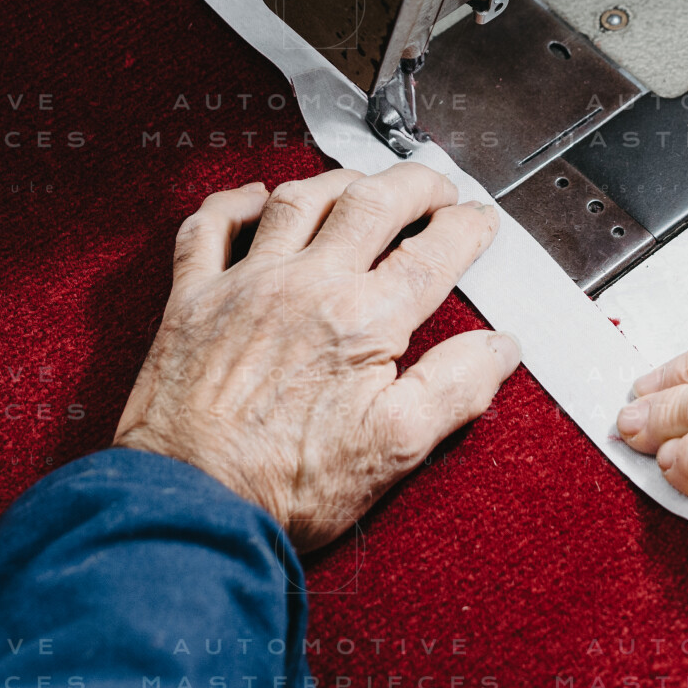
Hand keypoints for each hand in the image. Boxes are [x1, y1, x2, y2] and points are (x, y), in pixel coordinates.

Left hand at [115, 165, 518, 551]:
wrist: (189, 504)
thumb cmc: (285, 485)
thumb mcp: (393, 450)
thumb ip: (453, 389)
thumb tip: (498, 348)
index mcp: (361, 321)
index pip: (431, 253)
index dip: (466, 228)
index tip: (480, 220)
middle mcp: (304, 286)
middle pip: (371, 203)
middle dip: (414, 184)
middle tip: (435, 188)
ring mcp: (244, 285)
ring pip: (298, 201)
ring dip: (339, 182)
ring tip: (362, 186)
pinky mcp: (193, 300)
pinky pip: (209, 228)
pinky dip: (234, 203)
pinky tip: (254, 199)